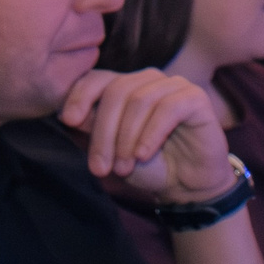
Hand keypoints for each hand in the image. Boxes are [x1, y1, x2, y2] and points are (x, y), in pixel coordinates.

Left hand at [58, 68, 233, 200]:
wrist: (186, 185)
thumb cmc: (147, 166)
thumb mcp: (112, 150)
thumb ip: (94, 129)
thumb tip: (69, 114)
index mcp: (125, 86)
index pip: (97, 78)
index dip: (80, 95)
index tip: (68, 120)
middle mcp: (148, 80)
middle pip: (116, 92)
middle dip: (103, 133)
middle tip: (100, 168)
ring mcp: (173, 85)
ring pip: (140, 100)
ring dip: (127, 138)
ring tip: (123, 168)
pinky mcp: (195, 98)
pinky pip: (168, 108)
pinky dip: (151, 134)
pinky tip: (143, 155)